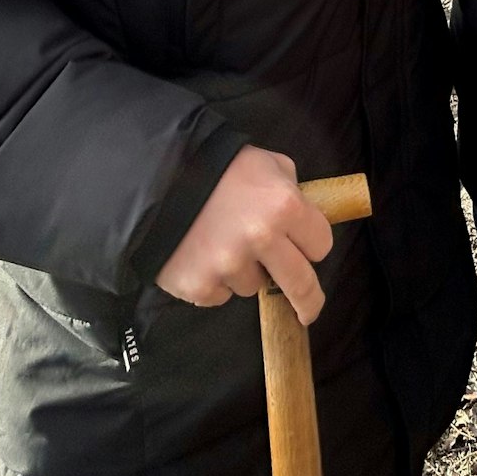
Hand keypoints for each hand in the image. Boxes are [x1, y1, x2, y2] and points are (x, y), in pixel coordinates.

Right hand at [154, 146, 333, 322]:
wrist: (156, 179)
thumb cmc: (217, 167)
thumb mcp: (265, 163)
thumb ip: (291, 188)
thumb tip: (304, 215)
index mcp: (284, 206)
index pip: (321, 245)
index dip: (312, 245)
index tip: (306, 250)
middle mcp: (262, 238)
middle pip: (301, 284)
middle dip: (309, 301)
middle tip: (308, 312)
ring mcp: (230, 265)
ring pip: (254, 287)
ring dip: (244, 273)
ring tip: (221, 242)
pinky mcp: (200, 286)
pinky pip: (220, 295)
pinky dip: (214, 281)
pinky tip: (201, 255)